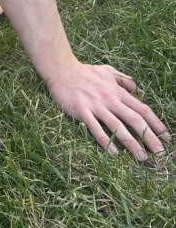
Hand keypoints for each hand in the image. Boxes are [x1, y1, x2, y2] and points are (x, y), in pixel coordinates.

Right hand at [46, 62, 169, 160]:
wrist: (62, 70)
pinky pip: (96, 128)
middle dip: (149, 137)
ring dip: (131, 143)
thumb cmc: (85, 71)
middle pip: (135, 120)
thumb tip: (139, 89)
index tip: (166, 137)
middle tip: (159, 153)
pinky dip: (105, 141)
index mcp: (118, 92)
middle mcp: (111, 100)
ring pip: (118, 127)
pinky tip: (114, 153)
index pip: (142, 109)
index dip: (156, 124)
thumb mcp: (108, 71)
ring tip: (141, 157)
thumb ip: (124, 80)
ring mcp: (97, 106)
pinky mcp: (83, 111)